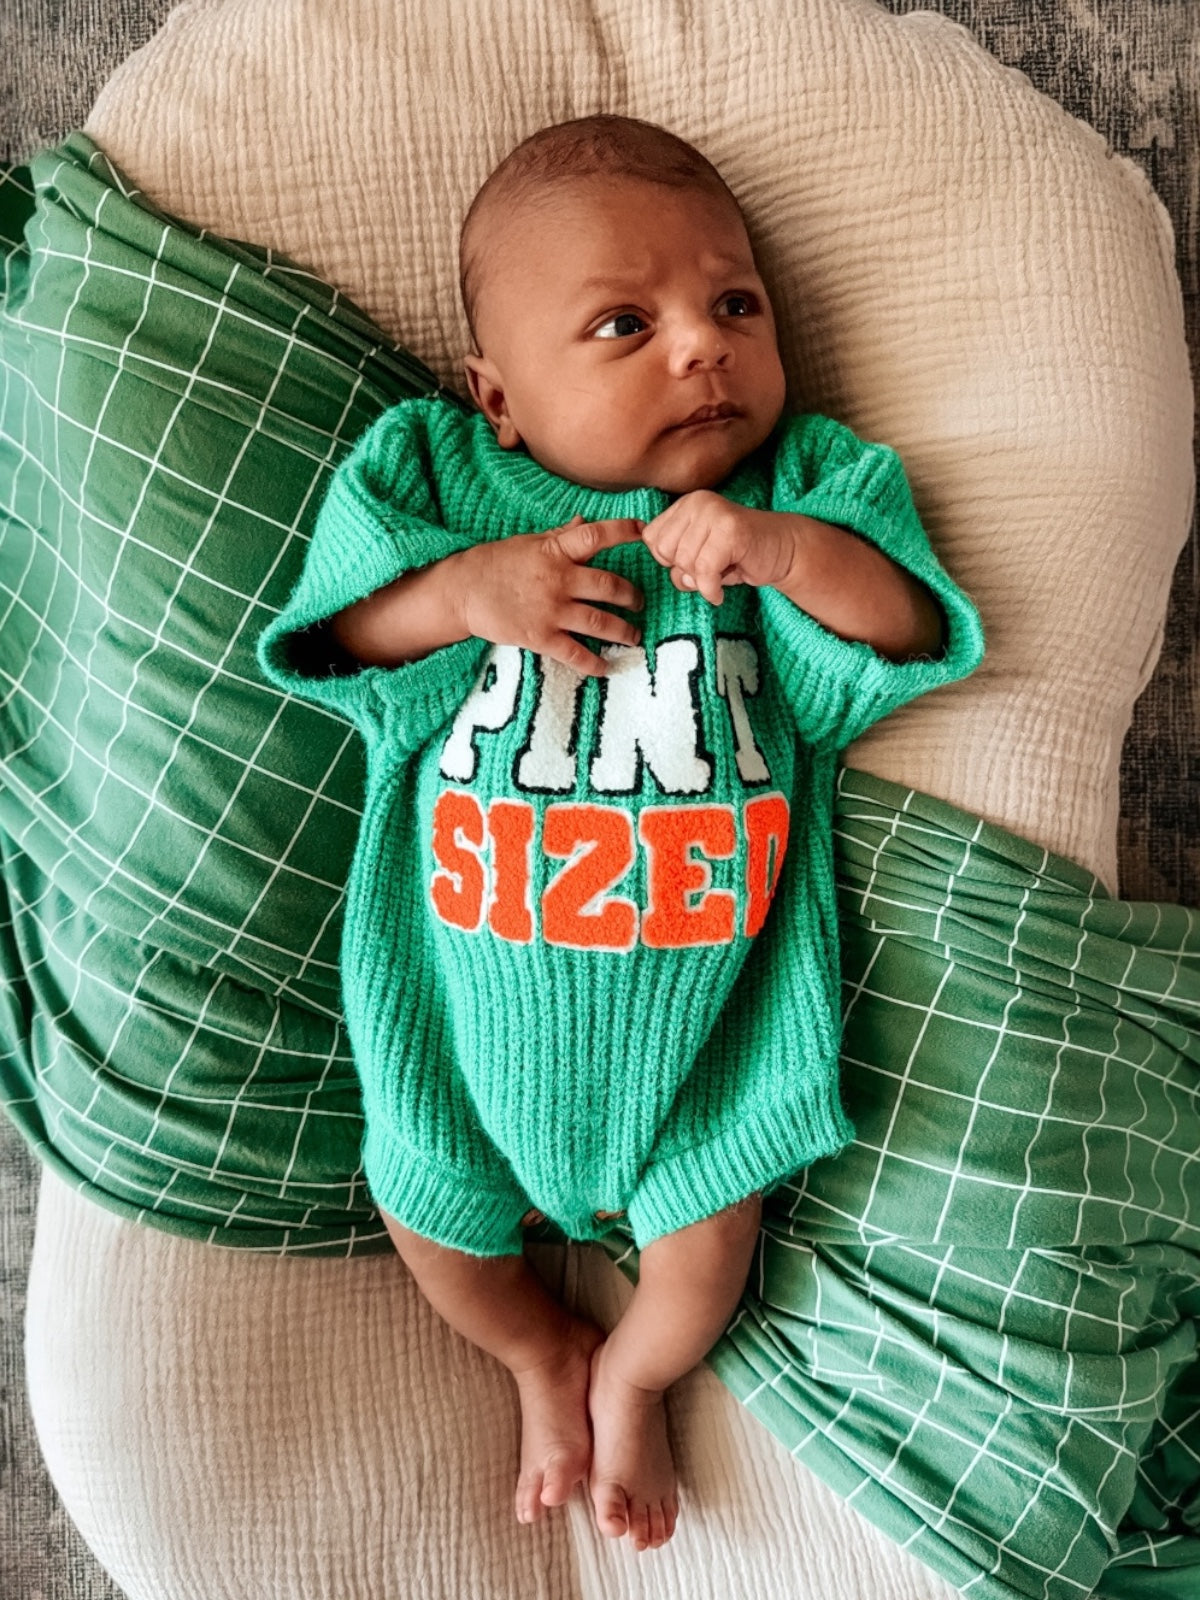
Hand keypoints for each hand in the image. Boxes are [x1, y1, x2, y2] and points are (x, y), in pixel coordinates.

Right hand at [454, 515, 645, 676]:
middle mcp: (558, 580)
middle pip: (608, 587)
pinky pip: (575, 653)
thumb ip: (558, 536)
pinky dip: (594, 663)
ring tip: (634, 637)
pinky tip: (606, 667)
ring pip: (599, 623)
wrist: (461, 591)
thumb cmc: (494, 563)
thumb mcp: (527, 542)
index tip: (643, 531)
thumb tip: (583, 521)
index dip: (623, 532)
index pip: (596, 536)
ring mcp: (550, 610)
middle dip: (631, 597)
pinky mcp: (540, 637)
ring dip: (623, 632)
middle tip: (639, 604)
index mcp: (555, 551)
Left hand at [640, 493, 798, 604]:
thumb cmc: (737, 556)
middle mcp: (698, 502)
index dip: (669, 560)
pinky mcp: (730, 530)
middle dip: (683, 570)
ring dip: (701, 581)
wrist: (782, 551)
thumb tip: (676, 575)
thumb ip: (675, 561)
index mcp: (686, 504)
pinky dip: (711, 590)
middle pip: (664, 551)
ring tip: (720, 575)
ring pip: (685, 562)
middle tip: (708, 571)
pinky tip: (720, 592)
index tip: (694, 562)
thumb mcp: (698, 557)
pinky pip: (704, 571)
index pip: (651, 538)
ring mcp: (715, 513)